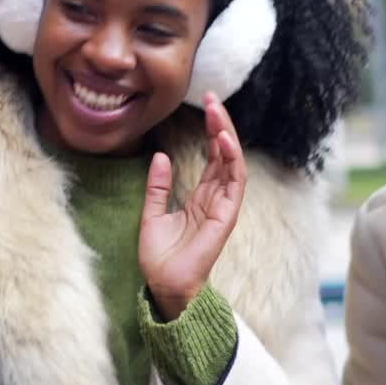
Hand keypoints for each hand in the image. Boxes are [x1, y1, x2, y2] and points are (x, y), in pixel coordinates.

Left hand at [139, 92, 245, 319]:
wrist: (164, 285)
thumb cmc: (160, 257)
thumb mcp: (151, 213)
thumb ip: (157, 186)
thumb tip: (160, 155)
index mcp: (201, 198)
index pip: (212, 158)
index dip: (211, 131)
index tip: (206, 105)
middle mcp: (216, 200)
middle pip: (225, 155)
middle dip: (221, 126)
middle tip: (213, 99)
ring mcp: (223, 207)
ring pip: (233, 164)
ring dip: (228, 136)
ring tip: (218, 112)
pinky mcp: (226, 217)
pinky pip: (234, 183)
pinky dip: (231, 160)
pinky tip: (223, 140)